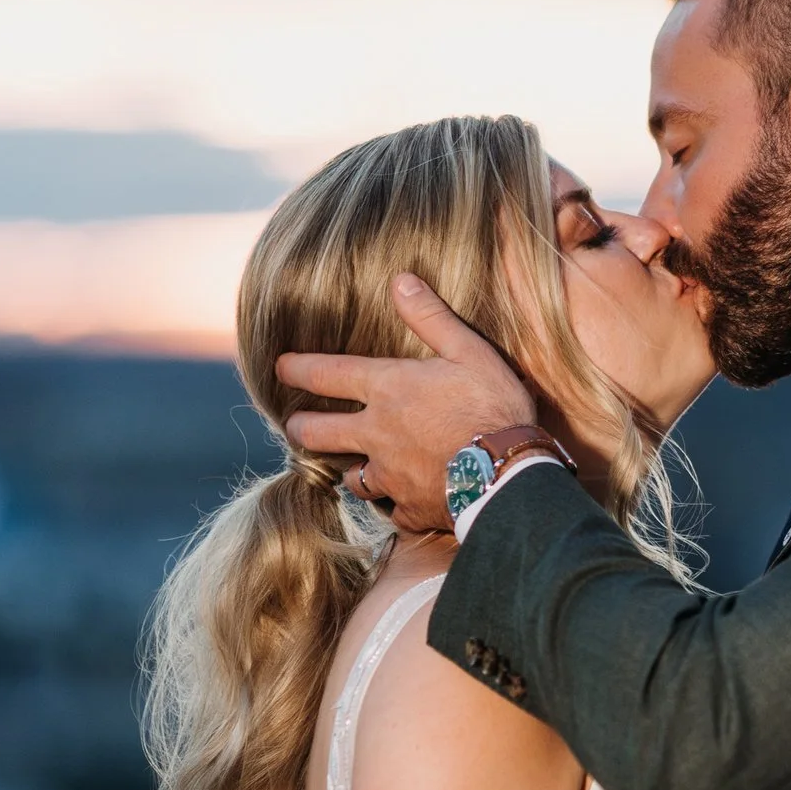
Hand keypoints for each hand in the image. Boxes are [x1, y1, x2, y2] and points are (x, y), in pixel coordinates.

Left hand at [279, 274, 537, 531]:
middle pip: (317, 433)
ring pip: (352, 477)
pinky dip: (396, 503)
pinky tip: (405, 500)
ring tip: (357, 467)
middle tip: (295, 425)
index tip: (280, 368)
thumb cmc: (493, 407)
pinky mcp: (408, 507)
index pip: (327, 375)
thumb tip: (401, 280)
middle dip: (300, 427)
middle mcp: (376, 434)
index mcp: (388, 390)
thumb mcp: (469, 351)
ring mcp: (389, 476)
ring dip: (352, 470)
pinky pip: (393, 508)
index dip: (297, 369)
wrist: (509, 474)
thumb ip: (431, 318)